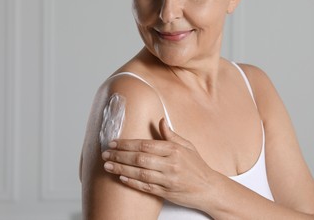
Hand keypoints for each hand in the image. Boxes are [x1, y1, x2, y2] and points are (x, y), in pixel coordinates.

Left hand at [101, 118, 217, 208]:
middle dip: (119, 156)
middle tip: (106, 154)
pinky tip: (121, 178)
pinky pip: (145, 187)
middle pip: (139, 159)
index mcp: (174, 150)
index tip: (114, 143)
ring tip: (107, 166)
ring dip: (121, 169)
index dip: (127, 144)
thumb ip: (171, 135)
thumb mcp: (187, 146)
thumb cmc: (197, 166)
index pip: (145, 145)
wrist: (208, 188)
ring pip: (140, 174)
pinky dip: (132, 183)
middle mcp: (171, 164)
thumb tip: (160, 120)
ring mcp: (168, 179)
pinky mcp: (166, 193)